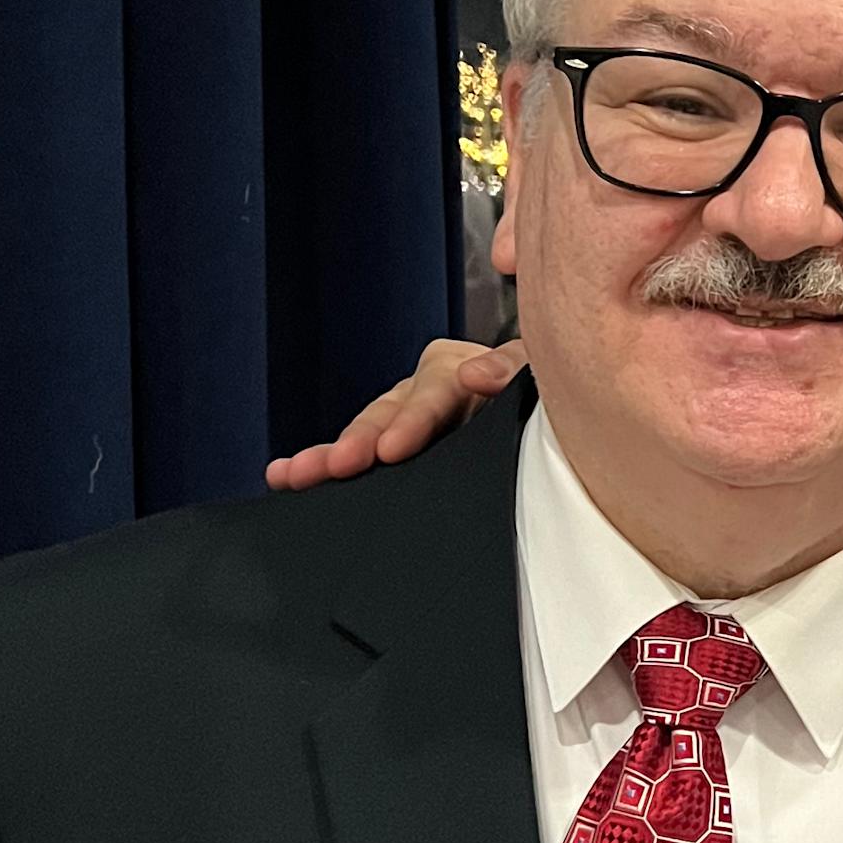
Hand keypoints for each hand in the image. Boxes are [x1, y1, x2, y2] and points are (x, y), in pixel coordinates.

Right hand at [264, 338, 526, 489]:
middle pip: (392, 410)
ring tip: (295, 474)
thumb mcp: (540, 382)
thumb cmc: (548, 400)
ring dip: (332, 452)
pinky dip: (324, 460)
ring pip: (369, 430)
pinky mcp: (400, 442)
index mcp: (469, 368)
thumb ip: (513, 373)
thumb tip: (475, 373)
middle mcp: (433, 387)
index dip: (414, 419)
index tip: (392, 448)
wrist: (559, 423)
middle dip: (362, 440)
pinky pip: (362, 451)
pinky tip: (283, 473)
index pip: (436, 390)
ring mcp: (412, 414)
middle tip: (336, 467)